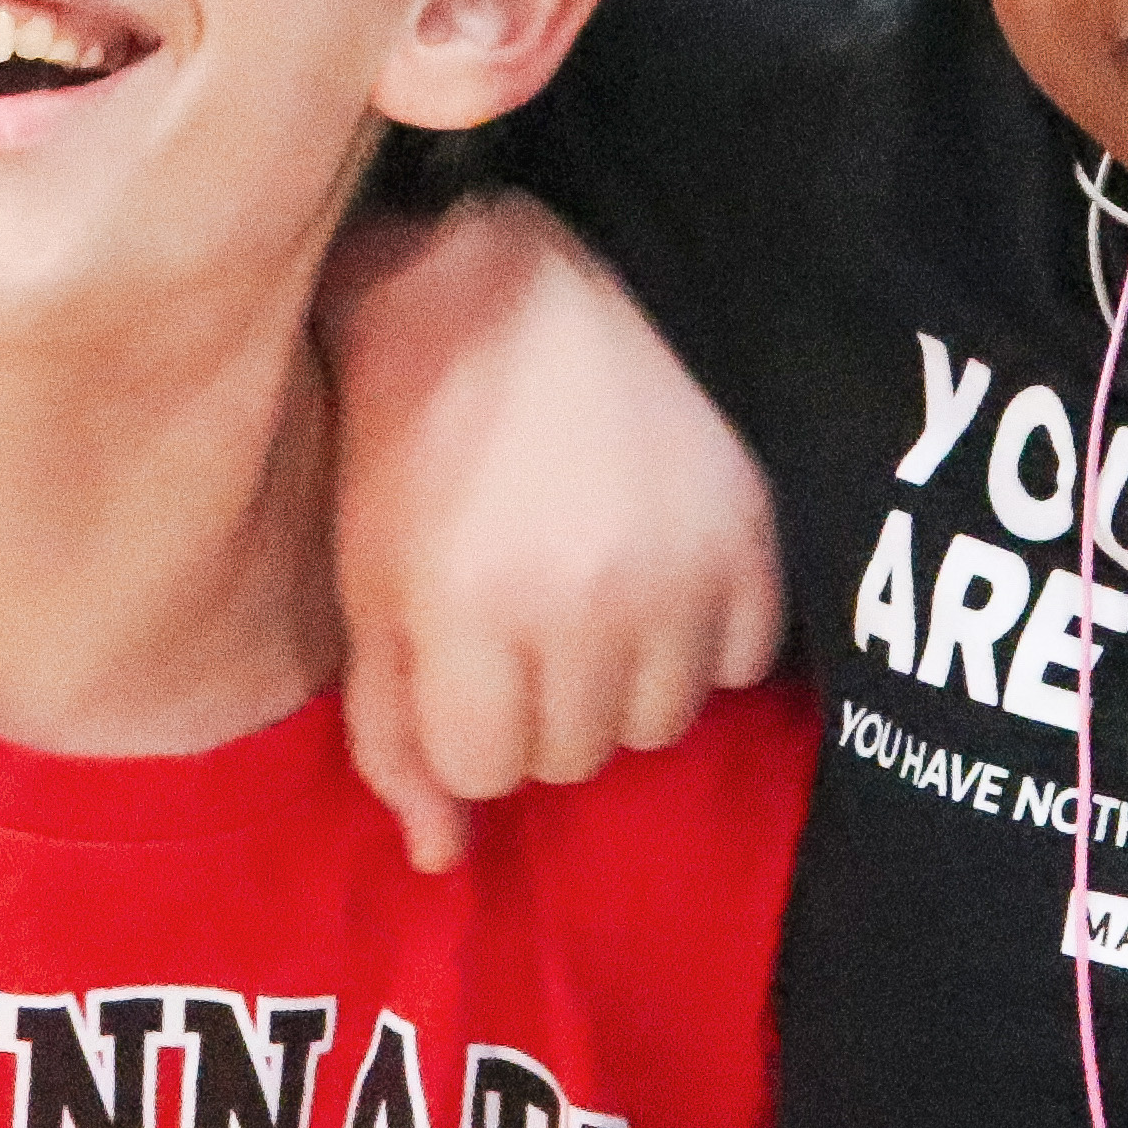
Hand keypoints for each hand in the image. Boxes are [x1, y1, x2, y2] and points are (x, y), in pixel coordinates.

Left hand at [327, 196, 784, 874]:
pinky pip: (739, 661)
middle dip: (537, 707)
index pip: (488, 769)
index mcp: (468, 610)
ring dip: (621, 681)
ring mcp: (685, 574)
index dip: (465, 722)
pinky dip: (699, 633)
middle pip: (576, 757)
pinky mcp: (760, 537)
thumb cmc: (418, 419)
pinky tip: (656, 562)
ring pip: (661, 723)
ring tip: (589, 591)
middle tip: (520, 613)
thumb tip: (442, 858)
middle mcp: (587, 607)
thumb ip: (391, 725)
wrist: (527, 269)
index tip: (461, 657)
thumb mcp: (368, 571)